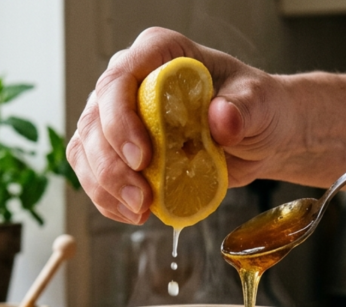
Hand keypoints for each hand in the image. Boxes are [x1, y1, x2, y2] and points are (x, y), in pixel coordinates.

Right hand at [67, 27, 290, 224]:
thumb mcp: (259, 103)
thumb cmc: (256, 108)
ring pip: (86, 148)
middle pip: (95, 119)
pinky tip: (133, 214)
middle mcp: (130, 79)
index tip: (143, 158)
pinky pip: (93, 172)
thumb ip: (241, 108)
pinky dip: (107, 198)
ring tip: (139, 211)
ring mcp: (118, 114)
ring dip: (105, 186)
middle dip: (111, 166)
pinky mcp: (117, 148)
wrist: (257, 137)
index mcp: (160, 54)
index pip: (120, 79)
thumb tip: (221, 119)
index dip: (121, 120)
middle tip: (141, 199)